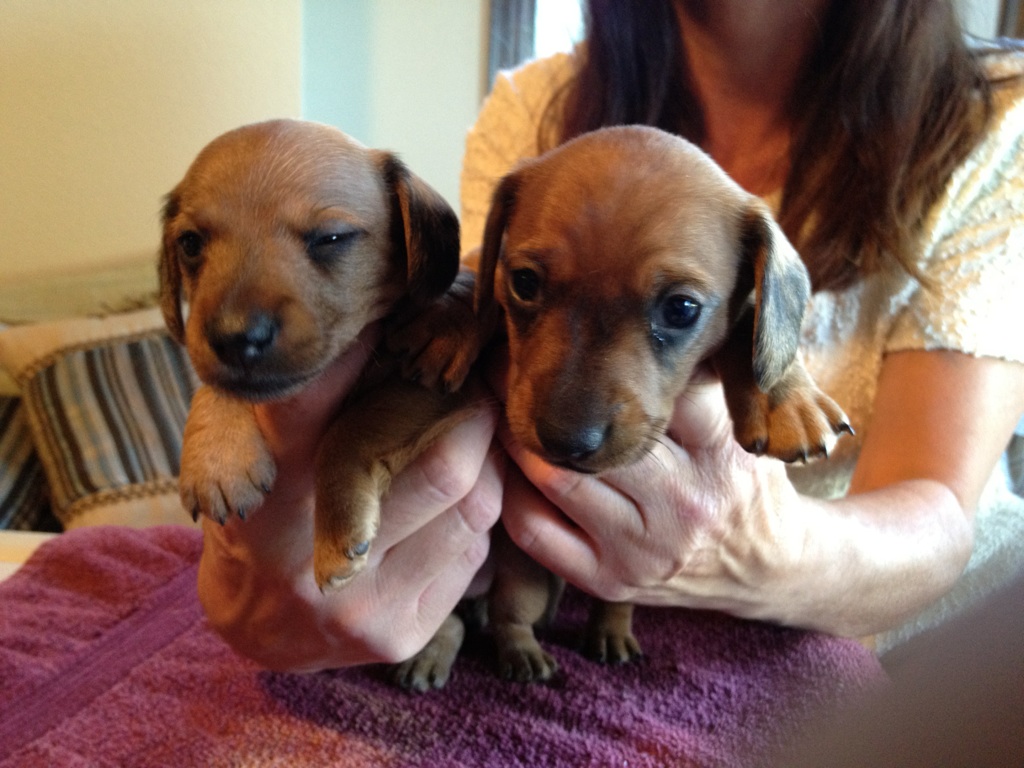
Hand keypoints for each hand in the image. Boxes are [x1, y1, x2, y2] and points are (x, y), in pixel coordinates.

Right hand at [197, 323, 503, 671]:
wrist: (261, 621)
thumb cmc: (270, 504)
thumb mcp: (257, 442)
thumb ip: (308, 392)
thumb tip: (391, 323)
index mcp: (265, 484)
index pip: (312, 401)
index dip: (363, 351)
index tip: (403, 317)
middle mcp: (308, 549)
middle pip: (446, 464)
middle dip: (478, 416)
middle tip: (479, 386)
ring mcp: (361, 601)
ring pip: (477, 507)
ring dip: (486, 465)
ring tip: (468, 443)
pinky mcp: (399, 635)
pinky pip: (475, 553)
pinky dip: (472, 519)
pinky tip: (445, 510)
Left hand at [498, 363, 803, 619]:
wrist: (763, 569)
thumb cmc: (741, 482)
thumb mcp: (740, 426)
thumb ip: (700, 381)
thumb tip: (643, 325)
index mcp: (718, 454)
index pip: (652, 394)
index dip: (600, 362)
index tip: (562, 335)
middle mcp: (682, 504)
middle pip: (593, 439)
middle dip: (543, 396)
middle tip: (508, 362)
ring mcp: (641, 550)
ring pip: (556, 481)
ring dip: (517, 440)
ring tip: (500, 407)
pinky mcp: (609, 581)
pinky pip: (537, 532)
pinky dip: (511, 494)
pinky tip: (506, 467)